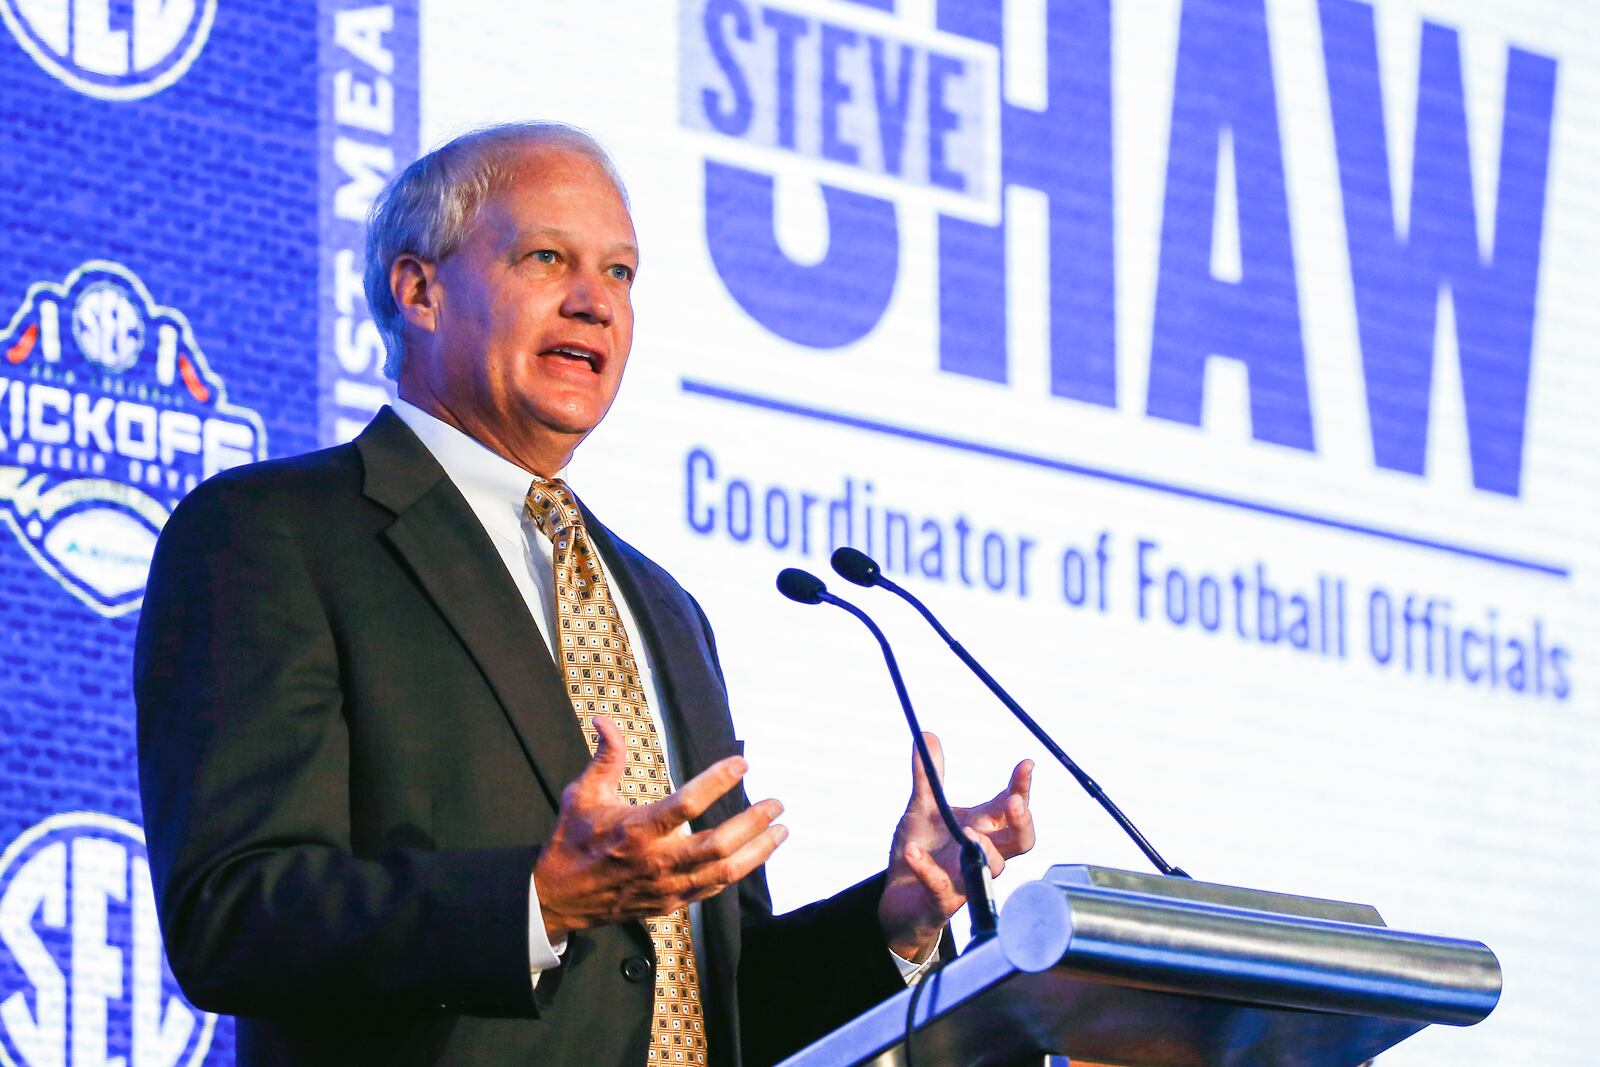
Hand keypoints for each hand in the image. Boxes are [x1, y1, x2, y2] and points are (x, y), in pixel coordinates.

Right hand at [533, 716, 788, 940]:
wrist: (557, 897)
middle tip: (776, 804)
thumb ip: (605, 757)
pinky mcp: (670, 904)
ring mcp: (666, 887)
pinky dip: (736, 872)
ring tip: (780, 831)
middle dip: (754, 823)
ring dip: (757, 851)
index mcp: (636, 830)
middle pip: (718, 845)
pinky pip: (712, 890)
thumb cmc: (572, 841)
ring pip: (724, 872)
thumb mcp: (582, 794)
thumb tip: (604, 719)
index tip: (741, 763)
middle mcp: (656, 862)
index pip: (687, 804)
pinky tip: (753, 856)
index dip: (718, 781)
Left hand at [878, 733, 1034, 960]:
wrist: (898, 897)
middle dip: (1022, 822)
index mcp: (982, 827)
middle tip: (1014, 802)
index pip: (1010, 807)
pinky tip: (912, 851)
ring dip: (983, 847)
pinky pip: (941, 886)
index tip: (1026, 764)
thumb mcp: (922, 808)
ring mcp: (965, 878)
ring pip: (992, 868)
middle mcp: (982, 853)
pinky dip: (927, 868)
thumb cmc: (922, 849)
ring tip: (967, 830)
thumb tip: (927, 735)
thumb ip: (928, 776)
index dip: (1021, 787)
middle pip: (1020, 841)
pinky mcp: (942, 900)